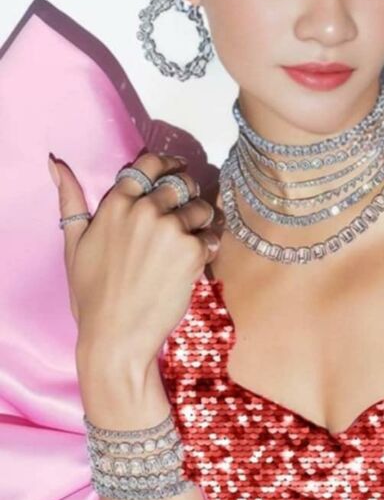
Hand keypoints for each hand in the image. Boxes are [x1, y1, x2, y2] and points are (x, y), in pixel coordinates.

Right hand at [49, 151, 222, 368]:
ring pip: (201, 206)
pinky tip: (197, 260)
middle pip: (181, 182)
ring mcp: (170, 229)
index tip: (175, 170)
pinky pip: (212, 235)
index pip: (150, 164)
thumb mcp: (74, 245)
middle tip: (186, 211)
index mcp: (116, 204)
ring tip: (192, 239)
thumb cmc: (92, 295)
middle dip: (187, 193)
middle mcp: (145, 210)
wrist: (115, 336)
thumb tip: (55, 163)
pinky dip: (209, 246)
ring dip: (201, 220)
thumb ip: (70, 201)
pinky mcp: (192, 251)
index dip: (167, 164)